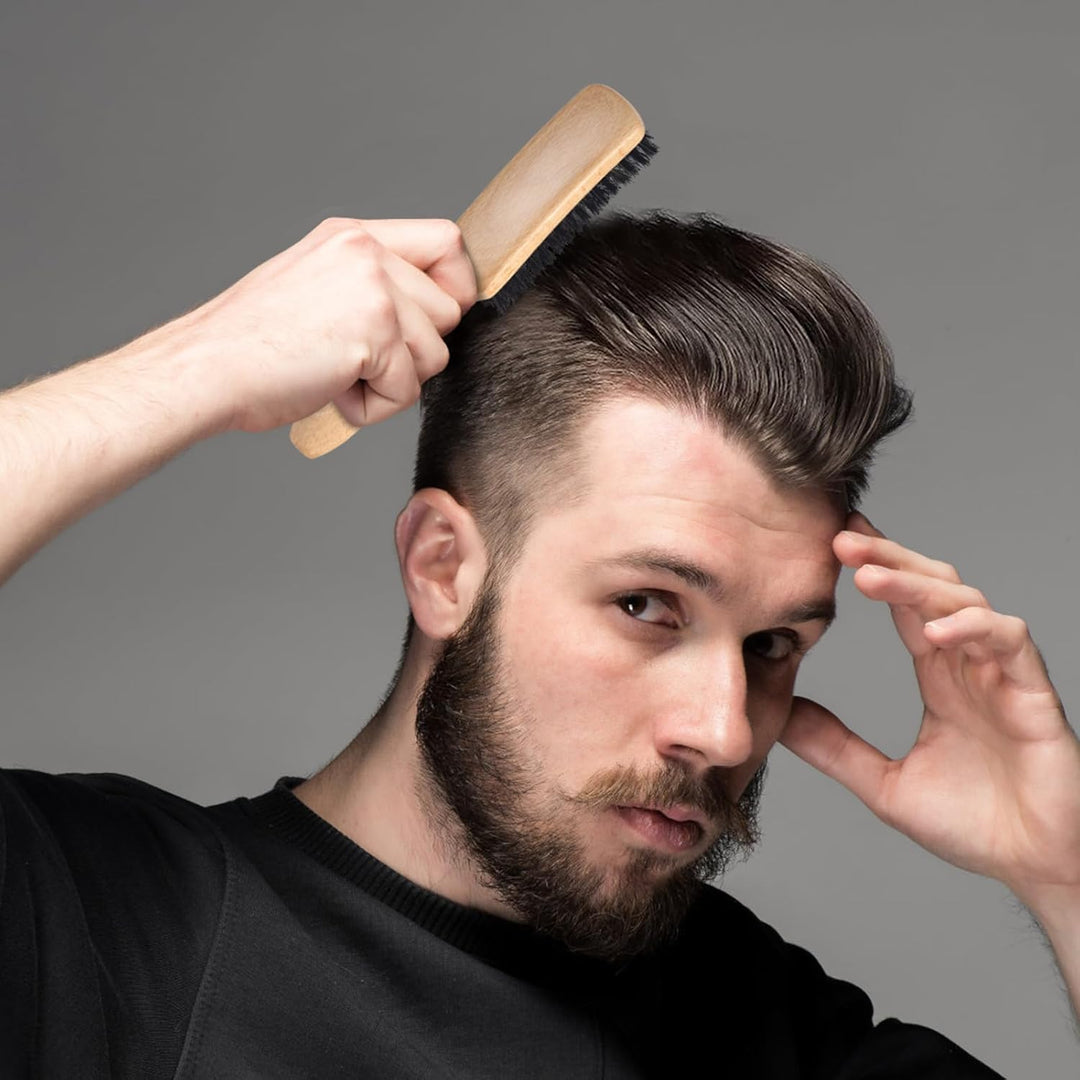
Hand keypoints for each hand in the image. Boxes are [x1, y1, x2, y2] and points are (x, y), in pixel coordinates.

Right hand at [170, 217, 477, 433]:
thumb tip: (434, 310)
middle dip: (416, 350)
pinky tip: (328, 389)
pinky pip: (408, 391)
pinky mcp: (375, 333)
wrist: (205, 368)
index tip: (434, 318)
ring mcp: (373, 289)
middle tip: (356, 358)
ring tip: (335, 373)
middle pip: (450, 309)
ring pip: (435, 355)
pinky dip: (372, 408)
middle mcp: (367, 253)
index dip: (454, 285)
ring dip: (392, 382)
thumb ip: (372, 285)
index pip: (447, 241)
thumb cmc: (250, 344)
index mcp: (352, 237)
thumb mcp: (316, 286)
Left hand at [780, 512, 1079, 899]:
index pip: (905, 606)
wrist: (1038, 868)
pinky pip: (1010, 642)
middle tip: (841, 540)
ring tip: (870, 577)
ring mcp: (1003, 676)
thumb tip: (783, 716)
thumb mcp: (885, 786)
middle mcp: (970, 666)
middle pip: (933, 588)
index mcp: (940, 677)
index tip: (832, 542)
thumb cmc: (977, 827)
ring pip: (965, 603)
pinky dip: (973, 629)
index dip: (875, 569)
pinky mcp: (1034, 695)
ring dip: (918, 585)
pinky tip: (934, 632)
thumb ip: (835, 748)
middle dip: (889, 559)